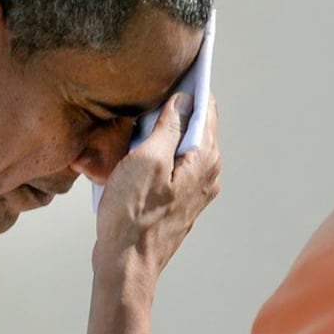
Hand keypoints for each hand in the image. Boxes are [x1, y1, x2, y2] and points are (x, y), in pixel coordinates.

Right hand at [94, 92, 220, 293]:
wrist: (126, 266)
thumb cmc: (133, 216)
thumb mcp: (146, 160)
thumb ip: (167, 126)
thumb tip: (182, 99)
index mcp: (205, 160)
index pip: (207, 108)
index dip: (191, 86)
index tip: (176, 68)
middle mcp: (208, 175)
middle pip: (195, 127)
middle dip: (173, 110)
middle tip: (146, 96)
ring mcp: (194, 190)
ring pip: (181, 146)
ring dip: (160, 133)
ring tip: (134, 124)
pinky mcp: (178, 201)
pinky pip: (171, 166)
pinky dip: (155, 154)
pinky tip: (131, 156)